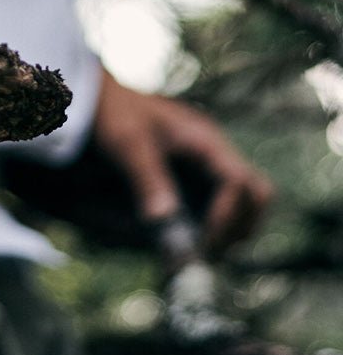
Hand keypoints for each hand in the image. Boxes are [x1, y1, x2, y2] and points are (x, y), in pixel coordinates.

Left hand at [92, 70, 273, 253]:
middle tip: (204, 254)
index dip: (229, 216)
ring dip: (226, 233)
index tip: (202, 242)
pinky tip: (182, 243)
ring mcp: (206, 167)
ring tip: (192, 254)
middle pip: (254, 198)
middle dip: (237, 229)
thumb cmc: (115, 113)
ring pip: (241, 207)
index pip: (242, 183)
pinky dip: (208, 228)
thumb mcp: (127, 142)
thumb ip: (147, 178)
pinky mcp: (193, 179)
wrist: (101, 100)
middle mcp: (214, 155)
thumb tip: (165, 221)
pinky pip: (215, 207)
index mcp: (205, 140)